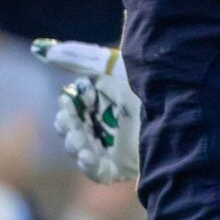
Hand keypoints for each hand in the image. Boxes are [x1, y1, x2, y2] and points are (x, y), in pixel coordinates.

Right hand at [34, 38, 138, 183]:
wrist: (180, 114)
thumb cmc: (150, 87)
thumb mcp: (112, 69)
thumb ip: (78, 59)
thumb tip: (40, 48)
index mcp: (105, 96)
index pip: (73, 103)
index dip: (68, 105)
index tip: (70, 102)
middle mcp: (108, 119)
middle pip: (71, 126)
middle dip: (67, 126)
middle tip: (72, 123)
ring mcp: (114, 144)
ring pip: (79, 148)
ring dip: (75, 144)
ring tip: (83, 143)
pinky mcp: (122, 165)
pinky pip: (96, 170)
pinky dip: (88, 164)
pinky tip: (90, 156)